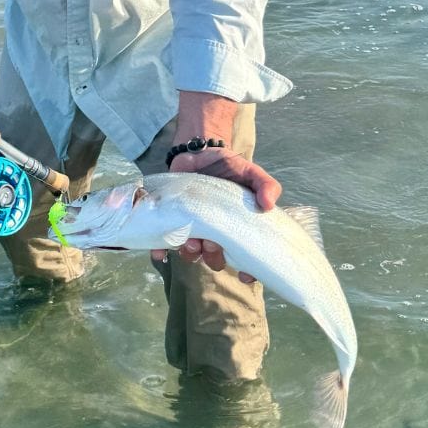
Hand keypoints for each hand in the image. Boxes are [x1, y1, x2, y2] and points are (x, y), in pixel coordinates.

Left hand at [152, 144, 281, 277]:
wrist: (198, 152)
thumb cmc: (228, 167)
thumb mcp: (251, 172)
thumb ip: (265, 185)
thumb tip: (269, 205)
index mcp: (234, 228)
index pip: (244, 257)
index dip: (247, 270)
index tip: (245, 275)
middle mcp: (214, 233)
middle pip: (214, 258)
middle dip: (213, 257)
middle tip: (212, 243)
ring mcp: (191, 228)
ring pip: (190, 253)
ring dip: (190, 253)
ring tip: (190, 241)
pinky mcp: (171, 220)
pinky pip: (163, 242)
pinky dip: (159, 250)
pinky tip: (159, 251)